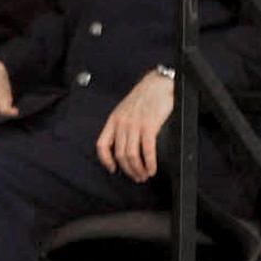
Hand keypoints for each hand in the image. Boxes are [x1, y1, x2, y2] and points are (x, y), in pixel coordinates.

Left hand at [95, 68, 176, 182]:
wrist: (159, 83)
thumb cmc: (145, 96)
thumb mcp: (126, 110)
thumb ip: (122, 125)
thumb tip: (124, 143)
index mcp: (114, 120)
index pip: (102, 145)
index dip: (105, 160)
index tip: (112, 169)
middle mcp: (121, 123)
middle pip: (119, 155)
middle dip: (129, 170)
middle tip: (137, 177)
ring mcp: (134, 125)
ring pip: (131, 156)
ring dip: (139, 170)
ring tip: (145, 175)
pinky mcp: (149, 126)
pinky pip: (147, 150)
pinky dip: (150, 163)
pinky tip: (153, 168)